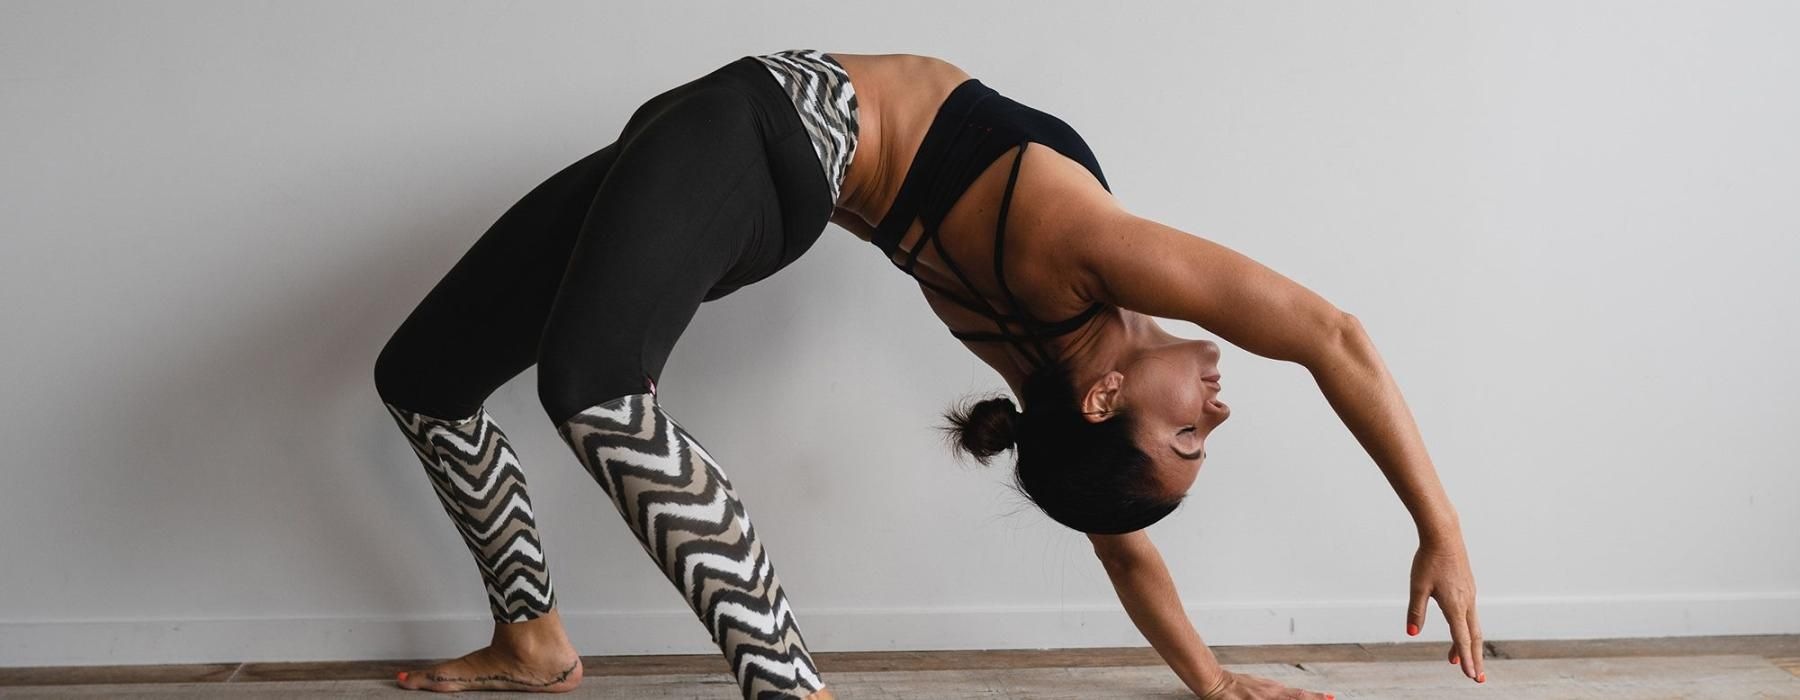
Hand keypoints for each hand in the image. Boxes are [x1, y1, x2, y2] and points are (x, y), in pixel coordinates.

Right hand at [1196, 669, 1332, 699]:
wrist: (1215, 681)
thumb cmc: (1236, 685)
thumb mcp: (1259, 685)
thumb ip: (1275, 692)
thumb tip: (1291, 695)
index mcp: (1274, 690)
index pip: (1299, 694)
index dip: (1315, 697)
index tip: (1331, 698)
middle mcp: (1270, 694)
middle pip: (1296, 698)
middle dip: (1313, 699)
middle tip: (1330, 699)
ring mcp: (1261, 699)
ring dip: (1300, 699)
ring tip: (1319, 698)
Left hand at [1407, 535, 1485, 682]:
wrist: (1444, 535)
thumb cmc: (1428, 559)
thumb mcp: (1417, 587)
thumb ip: (1416, 611)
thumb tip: (1411, 633)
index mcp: (1455, 605)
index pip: (1462, 638)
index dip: (1465, 658)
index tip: (1470, 675)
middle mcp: (1467, 602)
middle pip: (1473, 637)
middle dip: (1474, 659)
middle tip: (1476, 679)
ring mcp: (1470, 595)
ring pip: (1473, 626)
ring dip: (1468, 645)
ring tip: (1457, 660)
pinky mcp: (1468, 588)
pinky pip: (1470, 614)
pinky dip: (1467, 629)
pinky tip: (1459, 631)